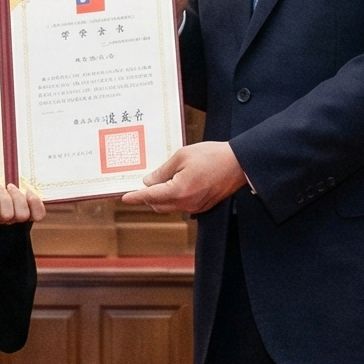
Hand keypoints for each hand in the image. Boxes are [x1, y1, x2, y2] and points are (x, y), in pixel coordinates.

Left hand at [0, 181, 45, 225]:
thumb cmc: (7, 186)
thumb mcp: (20, 184)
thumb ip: (27, 186)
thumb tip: (26, 188)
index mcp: (29, 211)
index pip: (39, 215)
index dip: (35, 203)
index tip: (28, 191)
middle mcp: (17, 219)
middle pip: (22, 215)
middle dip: (17, 197)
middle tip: (10, 186)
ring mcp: (3, 220)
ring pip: (7, 214)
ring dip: (4, 196)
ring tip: (0, 187)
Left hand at [120, 140, 246, 214]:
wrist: (238, 164)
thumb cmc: (212, 156)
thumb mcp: (182, 156)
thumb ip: (163, 171)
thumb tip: (149, 181)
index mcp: (179, 191)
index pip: (150, 196)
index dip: (136, 197)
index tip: (125, 198)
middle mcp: (186, 203)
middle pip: (158, 205)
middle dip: (147, 197)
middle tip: (141, 184)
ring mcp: (196, 207)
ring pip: (170, 206)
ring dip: (161, 197)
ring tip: (158, 181)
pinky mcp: (203, 206)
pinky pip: (182, 206)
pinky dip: (174, 198)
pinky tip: (175, 184)